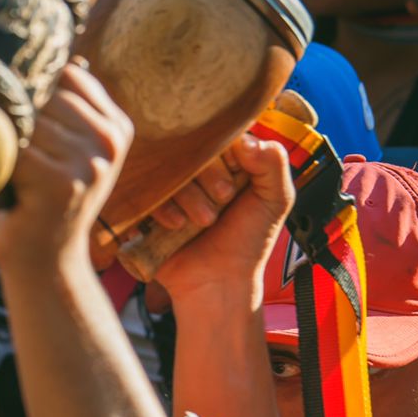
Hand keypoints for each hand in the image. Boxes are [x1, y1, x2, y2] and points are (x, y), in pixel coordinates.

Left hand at [0, 63, 133, 276]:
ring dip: (4, 139)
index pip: (67, 75)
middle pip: (45, 95)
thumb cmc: (40, 201)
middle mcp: (110, 141)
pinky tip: (0, 181)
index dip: (32, 85)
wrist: (44, 263)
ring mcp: (90, 162)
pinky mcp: (63, 182)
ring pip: (28, 120)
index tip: (9, 103)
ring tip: (0, 163)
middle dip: (14, 113)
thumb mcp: (64, 151)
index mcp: (116, 127)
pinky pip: (15, 149)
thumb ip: (62, 108)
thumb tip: (43, 53)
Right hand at [153, 133, 292, 308]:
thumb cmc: (248, 242)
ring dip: (187, 196)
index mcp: (224, 160)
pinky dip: (161, 209)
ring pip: (166, 170)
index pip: (215, 133)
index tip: (235, 183)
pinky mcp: (145, 207)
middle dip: (208, 176)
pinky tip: (177, 226)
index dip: (224, 153)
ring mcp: (167, 188)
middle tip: (222, 200)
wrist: (219, 283)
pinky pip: (142, 193)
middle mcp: (193, 169)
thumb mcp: (275, 200)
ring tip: (202, 222)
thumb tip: (245, 139)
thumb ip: (273, 164)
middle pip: (188, 148)